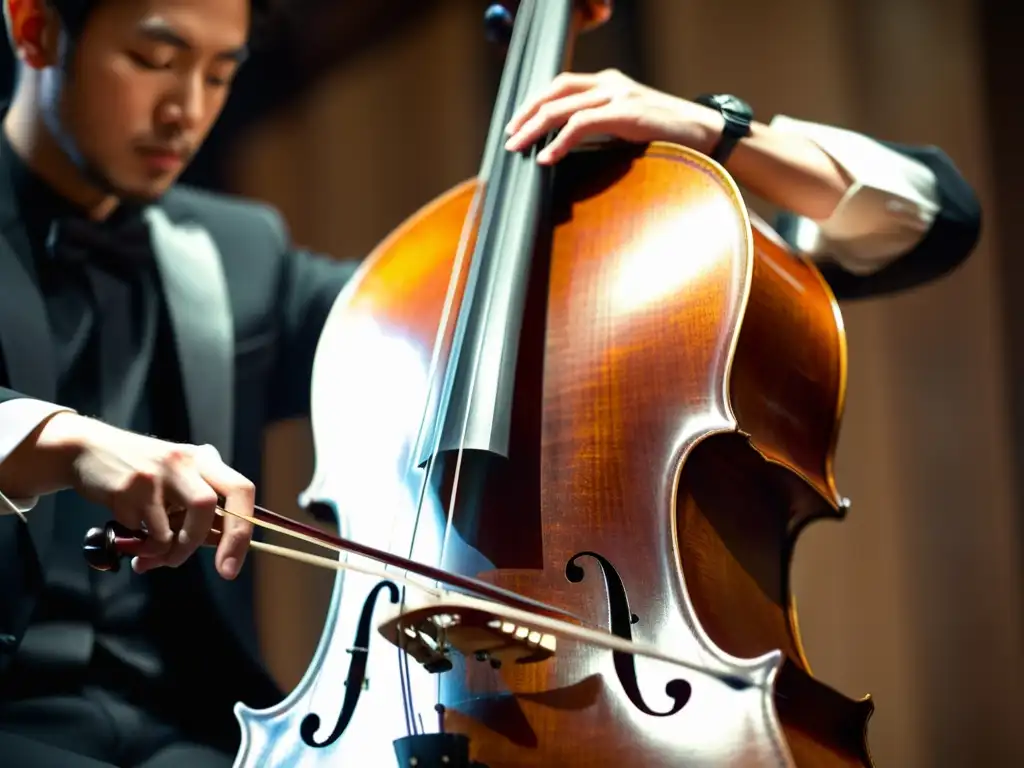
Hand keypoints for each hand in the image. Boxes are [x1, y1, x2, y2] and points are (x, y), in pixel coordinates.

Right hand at [38, 413, 252, 578]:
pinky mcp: (129, 487)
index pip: (241, 490)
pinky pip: (146, 531)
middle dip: (222, 542)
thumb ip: (193, 514)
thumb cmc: (141, 475)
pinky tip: (131, 536)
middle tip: (222, 570)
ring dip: (174, 553)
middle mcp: (185, 462)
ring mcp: (157, 474)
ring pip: (178, 527)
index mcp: (204, 460)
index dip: (243, 530)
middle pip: (210, 506)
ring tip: (156, 556)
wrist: (87, 450)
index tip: (233, 565)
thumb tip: (210, 552)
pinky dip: (144, 546)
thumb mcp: (176, 482)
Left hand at [504, 69, 724, 163]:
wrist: (705, 133)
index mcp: (608, 83)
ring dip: (534, 129)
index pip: (560, 86)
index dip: (533, 104)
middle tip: (508, 139)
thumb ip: (601, 128)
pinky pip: (582, 124)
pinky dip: (559, 141)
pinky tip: (546, 157)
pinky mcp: (626, 113)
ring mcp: (618, 95)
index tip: (515, 125)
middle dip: (526, 115)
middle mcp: (610, 83)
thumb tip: (567, 148)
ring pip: (562, 107)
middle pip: (554, 93)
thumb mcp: (627, 125)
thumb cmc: (666, 135)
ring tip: (518, 149)